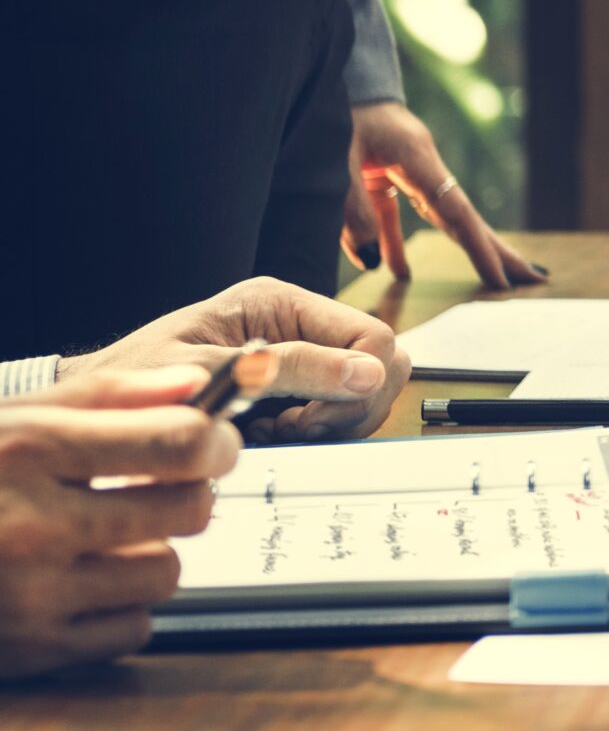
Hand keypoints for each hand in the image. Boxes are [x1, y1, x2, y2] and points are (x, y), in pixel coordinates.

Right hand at [0, 365, 234, 679]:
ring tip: (108, 537)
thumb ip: (109, 394)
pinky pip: (134, 629)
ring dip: (153, 553)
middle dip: (189, 492)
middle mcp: (32, 525)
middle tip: (164, 486)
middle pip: (188, 508)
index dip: (216, 439)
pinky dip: (122, 608)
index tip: (216, 441)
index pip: (178, 442)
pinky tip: (85, 582)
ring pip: (166, 572)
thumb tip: (200, 384)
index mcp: (29, 451)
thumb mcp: (12, 418)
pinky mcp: (32, 649)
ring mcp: (31, 594)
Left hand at [58, 278, 410, 443]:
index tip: (307, 419)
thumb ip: (290, 368)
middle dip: (350, 406)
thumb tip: (368, 372)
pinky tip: (270, 436)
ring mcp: (299, 354)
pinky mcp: (293, 386)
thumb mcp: (210, 372)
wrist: (97, 410)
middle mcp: (298, 323)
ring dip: (331, 422)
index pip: (373, 337)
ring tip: (275, 433)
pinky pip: (337, 410)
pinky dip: (314, 432)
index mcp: (281, 303)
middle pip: (382, 363)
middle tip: (294, 429)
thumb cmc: (135, 382)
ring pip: (367, 390)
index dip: (358, 385)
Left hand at [345, 100, 546, 290]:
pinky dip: (397, 242)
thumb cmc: (337, 111)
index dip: (478, 247)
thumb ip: (351, 210)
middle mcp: (422, 165)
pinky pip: (397, 214)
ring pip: (441, 215)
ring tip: (488, 278)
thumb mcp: (336, 159)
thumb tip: (371, 260)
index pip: (456, 210)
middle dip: (495, 248)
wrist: (329, 75)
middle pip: (464, 215)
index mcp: (417, 157)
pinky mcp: (384, 173)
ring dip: (461, 247)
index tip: (501, 279)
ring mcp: (406, 169)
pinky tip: (398, 268)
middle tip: (531, 279)